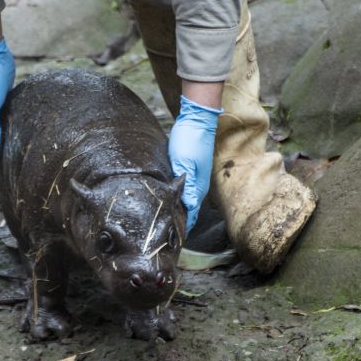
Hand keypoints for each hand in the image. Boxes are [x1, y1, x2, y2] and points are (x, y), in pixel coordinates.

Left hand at [168, 95, 221, 230]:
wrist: (197, 119)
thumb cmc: (190, 140)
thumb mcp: (185, 163)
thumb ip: (187, 186)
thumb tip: (188, 208)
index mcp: (197, 187)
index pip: (189, 215)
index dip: (180, 229)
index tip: (170, 241)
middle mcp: (197, 185)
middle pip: (187, 211)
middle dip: (177, 224)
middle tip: (162, 236)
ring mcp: (195, 178)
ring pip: (185, 201)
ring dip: (176, 211)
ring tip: (162, 223)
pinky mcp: (189, 170)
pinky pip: (182, 190)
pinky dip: (175, 199)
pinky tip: (166, 201)